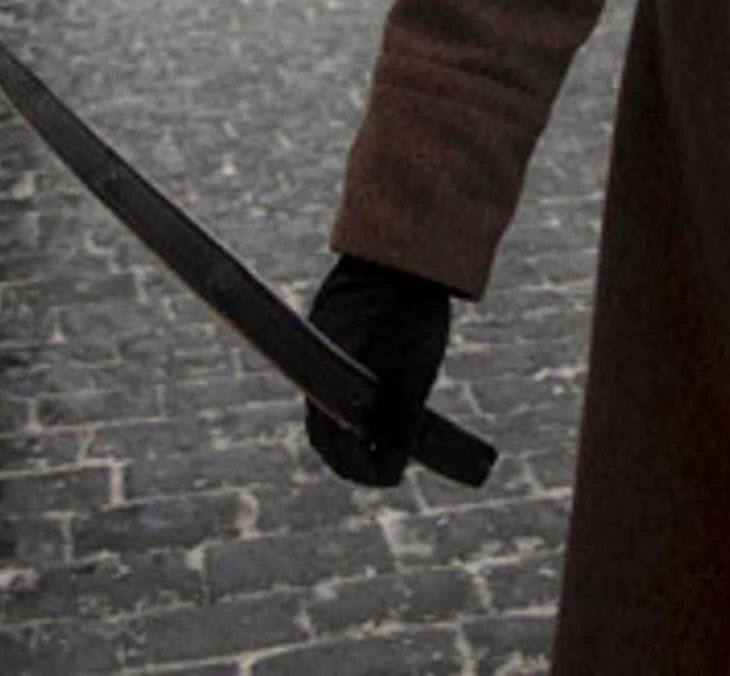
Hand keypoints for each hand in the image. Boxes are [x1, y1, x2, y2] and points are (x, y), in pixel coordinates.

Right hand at [303, 255, 452, 485]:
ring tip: (378, 436)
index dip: (364, 471)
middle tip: (381, 466)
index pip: (335, 449)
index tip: (388, 477)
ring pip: (324, 403)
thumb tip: (390, 472)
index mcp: (332, 384)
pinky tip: (371, 395)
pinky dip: (345, 396)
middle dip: (349, 455)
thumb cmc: (410, 318)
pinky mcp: (326, 326)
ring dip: (346, 426)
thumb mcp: (413, 381)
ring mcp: (317, 346)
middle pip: (322, 431)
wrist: (401, 253)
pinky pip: (328, 374)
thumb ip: (399, 429)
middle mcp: (315, 368)